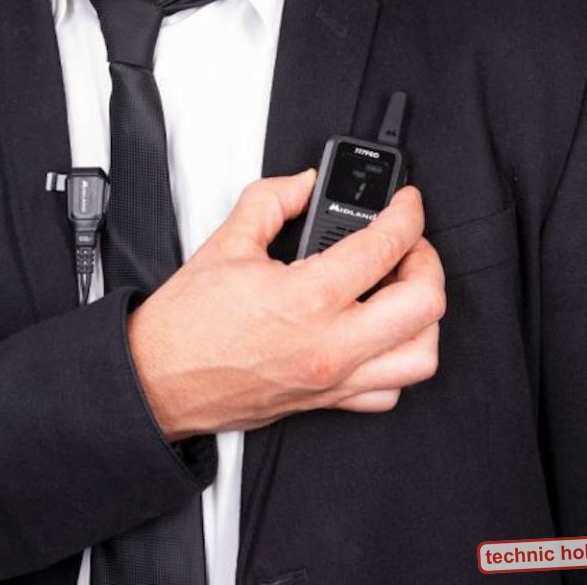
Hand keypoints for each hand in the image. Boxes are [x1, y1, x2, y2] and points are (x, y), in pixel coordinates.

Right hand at [127, 171, 444, 439]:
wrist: (159, 379)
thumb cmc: (186, 325)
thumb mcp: (226, 243)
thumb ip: (271, 201)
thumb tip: (304, 184)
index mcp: (306, 299)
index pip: (384, 247)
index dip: (406, 214)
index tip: (406, 203)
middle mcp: (329, 344)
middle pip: (424, 303)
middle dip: (427, 261)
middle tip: (407, 242)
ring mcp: (332, 379)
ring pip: (420, 355)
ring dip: (423, 315)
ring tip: (403, 288)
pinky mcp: (325, 402)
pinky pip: (388, 391)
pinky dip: (397, 359)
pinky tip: (379, 334)